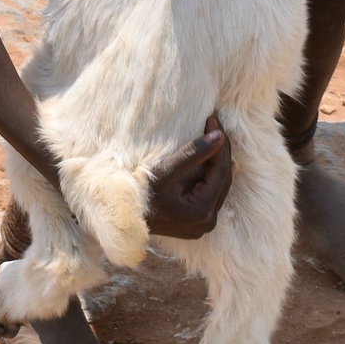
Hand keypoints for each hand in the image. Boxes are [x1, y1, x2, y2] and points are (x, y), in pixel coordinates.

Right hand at [146, 115, 232, 238]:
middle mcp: (208, 221)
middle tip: (214, 123)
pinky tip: (207, 155)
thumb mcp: (165, 171)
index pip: (221, 170)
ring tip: (212, 134)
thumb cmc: (138, 193)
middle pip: (224, 177)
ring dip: (217, 160)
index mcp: (202, 210)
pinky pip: (212, 193)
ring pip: (220, 185)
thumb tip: (220, 136)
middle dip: (220, 149)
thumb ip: (193, 153)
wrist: (121, 215)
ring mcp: (203, 224)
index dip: (219, 143)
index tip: (213, 119)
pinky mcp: (197, 222)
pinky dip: (211, 173)